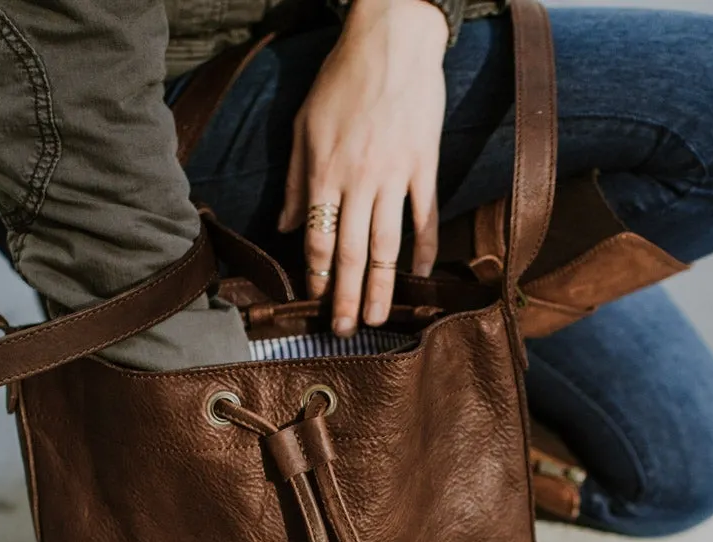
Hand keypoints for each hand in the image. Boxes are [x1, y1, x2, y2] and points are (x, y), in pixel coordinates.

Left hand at [277, 0, 447, 336]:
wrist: (392, 40)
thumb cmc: (342, 80)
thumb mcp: (304, 125)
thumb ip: (296, 180)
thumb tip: (288, 225)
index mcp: (325, 173)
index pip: (318, 239)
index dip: (316, 277)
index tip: (315, 303)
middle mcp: (359, 181)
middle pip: (350, 252)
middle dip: (344, 296)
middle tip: (343, 331)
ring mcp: (395, 176)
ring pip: (387, 244)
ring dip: (381, 286)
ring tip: (376, 317)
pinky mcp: (425, 165)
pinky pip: (425, 216)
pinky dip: (424, 248)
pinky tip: (421, 275)